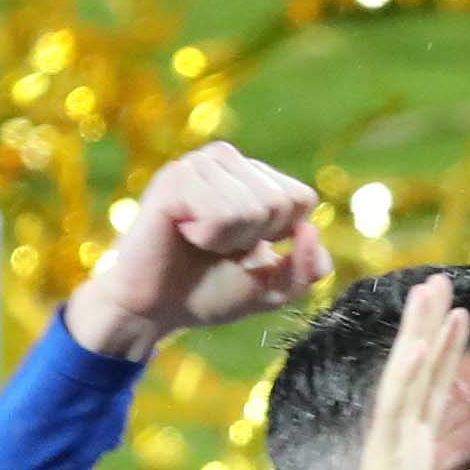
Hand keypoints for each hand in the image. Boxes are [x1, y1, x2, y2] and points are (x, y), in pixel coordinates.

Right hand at [64, 142, 326, 359]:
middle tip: (219, 245)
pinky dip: (208, 237)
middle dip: (256, 239)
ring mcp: (197, 165)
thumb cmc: (213, 291)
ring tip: (200, 239)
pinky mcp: (173, 178)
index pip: (302, 198)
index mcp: (253, 177)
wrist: (158, 308)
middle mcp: (225, 161)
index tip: (248, 245)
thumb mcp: (277, 287)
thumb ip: (309, 268)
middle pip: (280, 202)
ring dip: (230, 240)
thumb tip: (311, 231)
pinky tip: (183, 232)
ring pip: (252, 208)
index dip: (283, 235)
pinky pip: (221, 213)